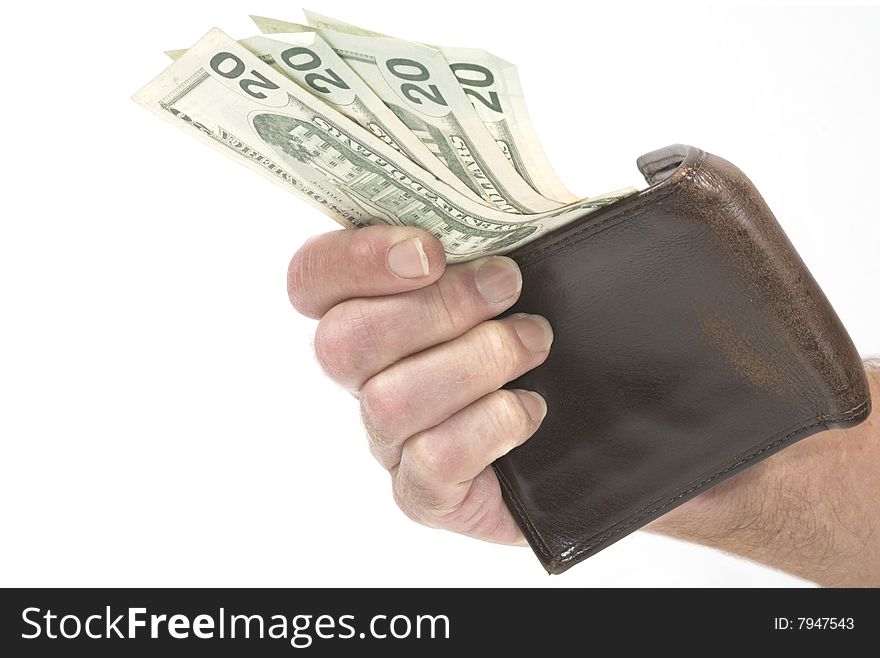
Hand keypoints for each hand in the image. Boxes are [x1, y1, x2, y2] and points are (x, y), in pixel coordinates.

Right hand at [287, 226, 552, 544]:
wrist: (575, 442)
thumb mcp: (511, 276)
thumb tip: (510, 201)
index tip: (430, 250)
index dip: (355, 260)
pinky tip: (530, 408)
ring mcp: (388, 440)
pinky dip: (491, 425)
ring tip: (534, 342)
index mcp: (367, 312)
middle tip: (506, 286)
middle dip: (437, 308)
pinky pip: (434, 461)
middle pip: (343, 342)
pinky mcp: (422, 493)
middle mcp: (363, 379)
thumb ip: (488, 239)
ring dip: (475, 362)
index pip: (312, 280)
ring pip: (389, 402)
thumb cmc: (532, 339)